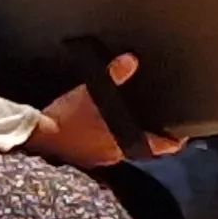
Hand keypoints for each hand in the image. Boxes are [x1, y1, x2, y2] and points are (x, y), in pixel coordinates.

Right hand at [31, 53, 185, 166]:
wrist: (36, 136)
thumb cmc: (66, 118)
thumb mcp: (91, 92)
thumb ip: (113, 75)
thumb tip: (131, 60)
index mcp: (122, 142)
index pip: (158, 147)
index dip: (173, 141)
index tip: (182, 135)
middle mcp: (115, 154)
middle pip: (141, 147)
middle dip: (148, 134)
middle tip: (155, 120)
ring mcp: (98, 158)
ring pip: (122, 147)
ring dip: (126, 136)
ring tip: (127, 120)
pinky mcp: (83, 157)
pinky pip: (103, 148)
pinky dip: (107, 138)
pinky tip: (99, 126)